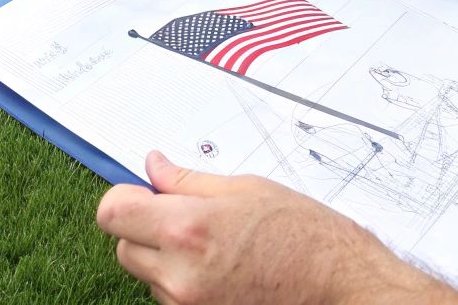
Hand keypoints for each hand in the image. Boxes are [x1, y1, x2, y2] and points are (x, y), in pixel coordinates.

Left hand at [96, 150, 457, 304]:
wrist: (345, 291)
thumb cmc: (309, 239)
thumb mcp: (249, 190)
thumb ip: (189, 181)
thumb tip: (154, 166)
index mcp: (188, 229)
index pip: (112, 213)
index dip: (127, 199)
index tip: (146, 195)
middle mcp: (180, 275)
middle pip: (124, 246)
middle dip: (147, 229)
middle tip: (190, 219)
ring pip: (149, 276)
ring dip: (169, 260)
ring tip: (220, 249)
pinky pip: (173, 299)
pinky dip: (187, 285)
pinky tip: (227, 273)